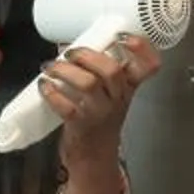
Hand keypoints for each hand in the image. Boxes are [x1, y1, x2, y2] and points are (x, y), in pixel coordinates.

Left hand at [35, 34, 160, 166]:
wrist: (94, 156)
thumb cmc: (99, 118)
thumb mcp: (111, 95)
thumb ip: (101, 71)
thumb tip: (71, 46)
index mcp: (129, 87)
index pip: (149, 66)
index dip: (141, 48)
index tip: (123, 37)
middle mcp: (119, 98)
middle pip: (112, 70)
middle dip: (87, 56)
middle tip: (70, 53)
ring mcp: (101, 112)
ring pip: (88, 84)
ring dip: (65, 70)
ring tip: (50, 67)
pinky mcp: (81, 124)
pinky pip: (67, 106)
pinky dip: (52, 93)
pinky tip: (44, 86)